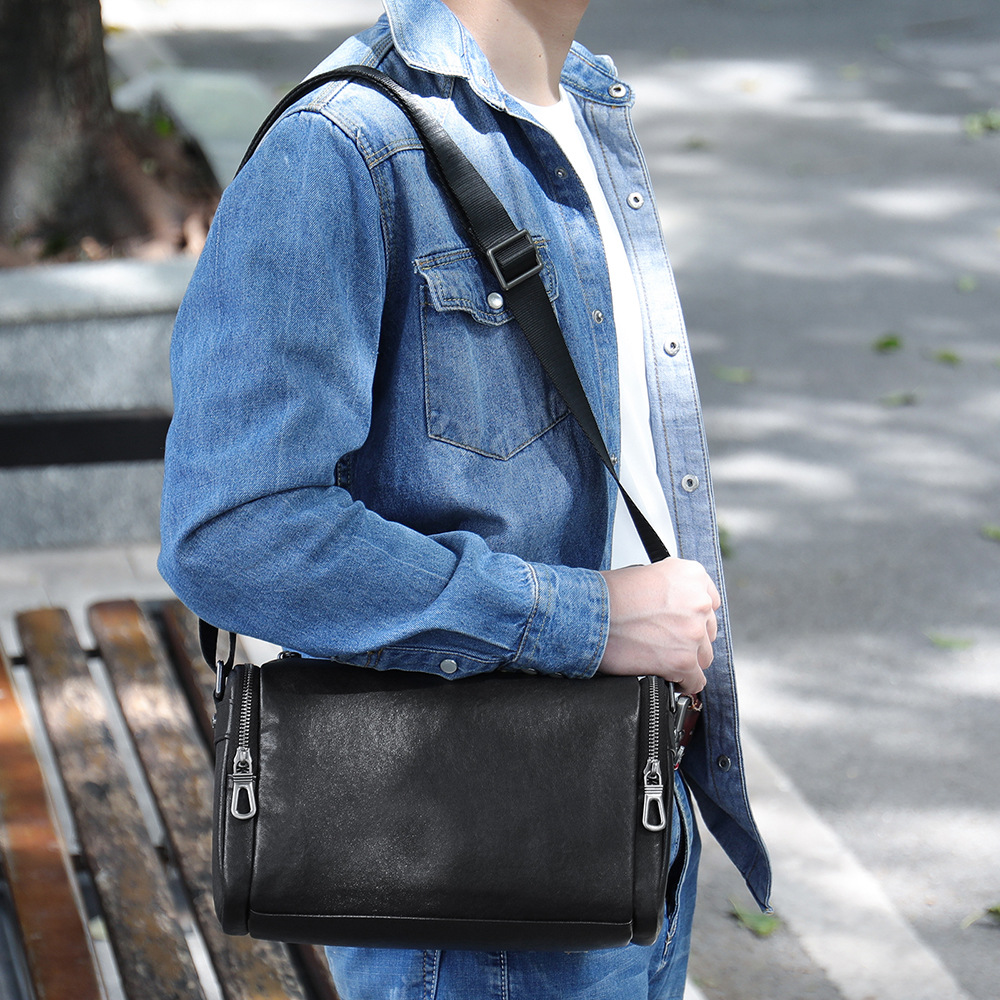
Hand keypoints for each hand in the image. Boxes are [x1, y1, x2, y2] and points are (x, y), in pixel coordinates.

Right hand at [597, 559, 719, 693]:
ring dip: (685, 659)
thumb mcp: (646, 574)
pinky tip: (667, 677)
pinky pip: (695, 681)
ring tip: (660, 658)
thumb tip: (678, 610)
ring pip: (703, 657)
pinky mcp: (683, 660)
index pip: (710, 601)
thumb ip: (672, 589)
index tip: (681, 623)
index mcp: (690, 575)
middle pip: (707, 631)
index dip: (692, 615)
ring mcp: (692, 632)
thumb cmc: (605, 596)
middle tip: (663, 640)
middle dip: (688, 638)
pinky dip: (683, 683)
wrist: (586, 614)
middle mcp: (697, 601)